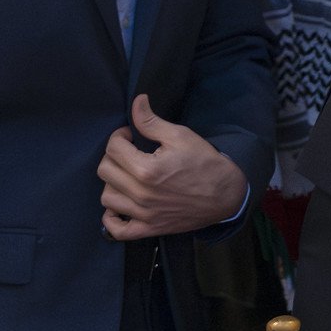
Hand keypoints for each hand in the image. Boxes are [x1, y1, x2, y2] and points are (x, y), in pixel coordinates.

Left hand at [97, 94, 247, 239]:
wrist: (225, 194)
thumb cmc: (204, 162)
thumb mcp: (180, 136)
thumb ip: (152, 121)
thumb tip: (137, 101)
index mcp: (147, 169)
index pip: (113, 148)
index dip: (120, 136)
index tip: (130, 135)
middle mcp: (141, 194)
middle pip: (105, 171)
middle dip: (114, 155)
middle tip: (129, 152)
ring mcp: (143, 214)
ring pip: (106, 197)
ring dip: (113, 182)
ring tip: (127, 175)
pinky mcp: (148, 229)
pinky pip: (117, 229)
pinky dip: (112, 217)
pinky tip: (121, 203)